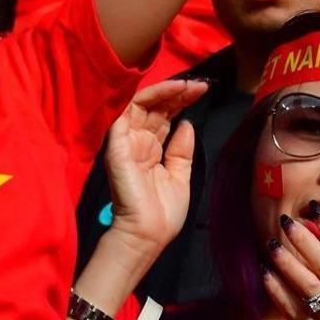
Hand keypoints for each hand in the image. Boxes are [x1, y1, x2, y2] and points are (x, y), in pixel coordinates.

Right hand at [103, 79, 207, 253]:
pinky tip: (168, 91)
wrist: (148, 234)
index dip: (181, 102)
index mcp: (150, 149)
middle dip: (177, 93)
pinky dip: (148, 97)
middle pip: (154, 107)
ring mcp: (126, 141)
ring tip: (188, 85)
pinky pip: (127, 112)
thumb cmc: (163, 212)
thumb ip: (181, 150)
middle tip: (200, 85)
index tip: (202, 92)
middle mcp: (137, 140)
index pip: (163, 116)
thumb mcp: (180, 176)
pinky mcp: (118, 144)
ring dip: (165, 91)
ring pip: (141, 104)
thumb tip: (186, 123)